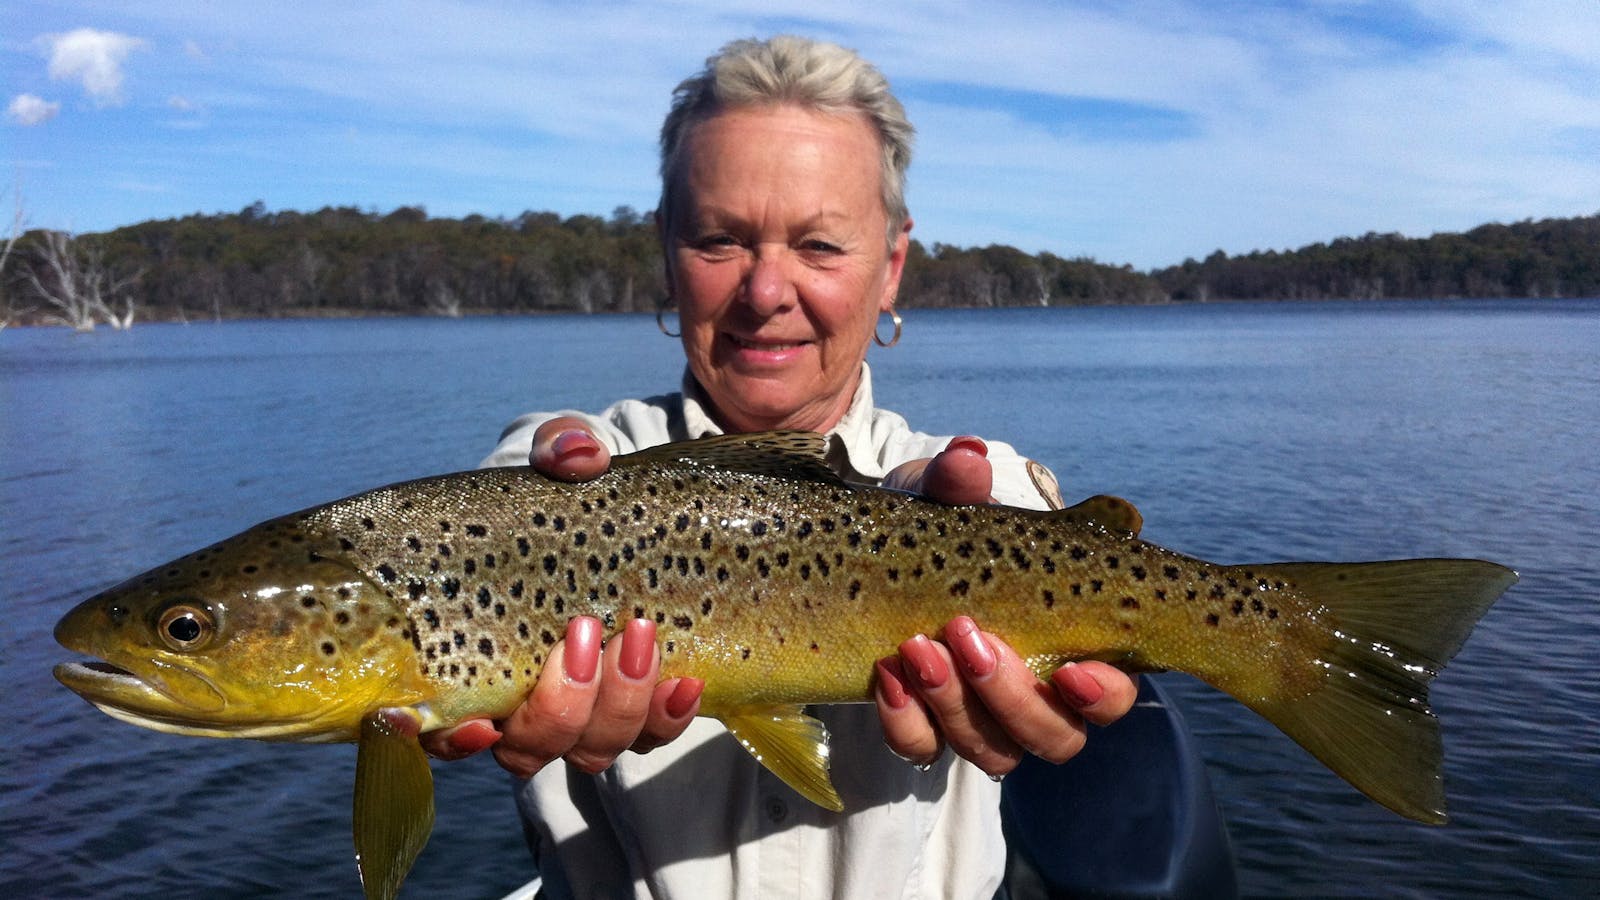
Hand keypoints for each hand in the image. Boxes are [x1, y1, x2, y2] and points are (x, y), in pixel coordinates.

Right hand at [419, 418, 703, 773]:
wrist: (666, 521)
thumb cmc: (585, 496)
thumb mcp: (571, 462)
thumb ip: (563, 447)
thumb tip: (576, 455)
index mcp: (473, 650)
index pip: (438, 724)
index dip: (446, 739)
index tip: (475, 723)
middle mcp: (523, 700)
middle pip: (525, 748)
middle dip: (558, 705)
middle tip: (585, 631)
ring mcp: (586, 711)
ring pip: (590, 749)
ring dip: (617, 703)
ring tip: (643, 632)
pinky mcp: (643, 711)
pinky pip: (652, 737)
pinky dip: (666, 716)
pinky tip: (686, 679)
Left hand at [874, 437, 1138, 775]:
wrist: (865, 556)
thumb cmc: (935, 526)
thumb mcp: (943, 498)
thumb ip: (957, 481)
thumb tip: (968, 458)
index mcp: (1071, 642)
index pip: (1112, 693)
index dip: (1103, 694)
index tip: (1070, 670)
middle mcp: (1037, 695)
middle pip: (1056, 737)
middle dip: (1011, 696)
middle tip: (964, 633)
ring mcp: (981, 718)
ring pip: (994, 752)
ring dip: (956, 705)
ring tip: (915, 647)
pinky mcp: (926, 727)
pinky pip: (922, 748)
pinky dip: (905, 720)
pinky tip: (885, 675)